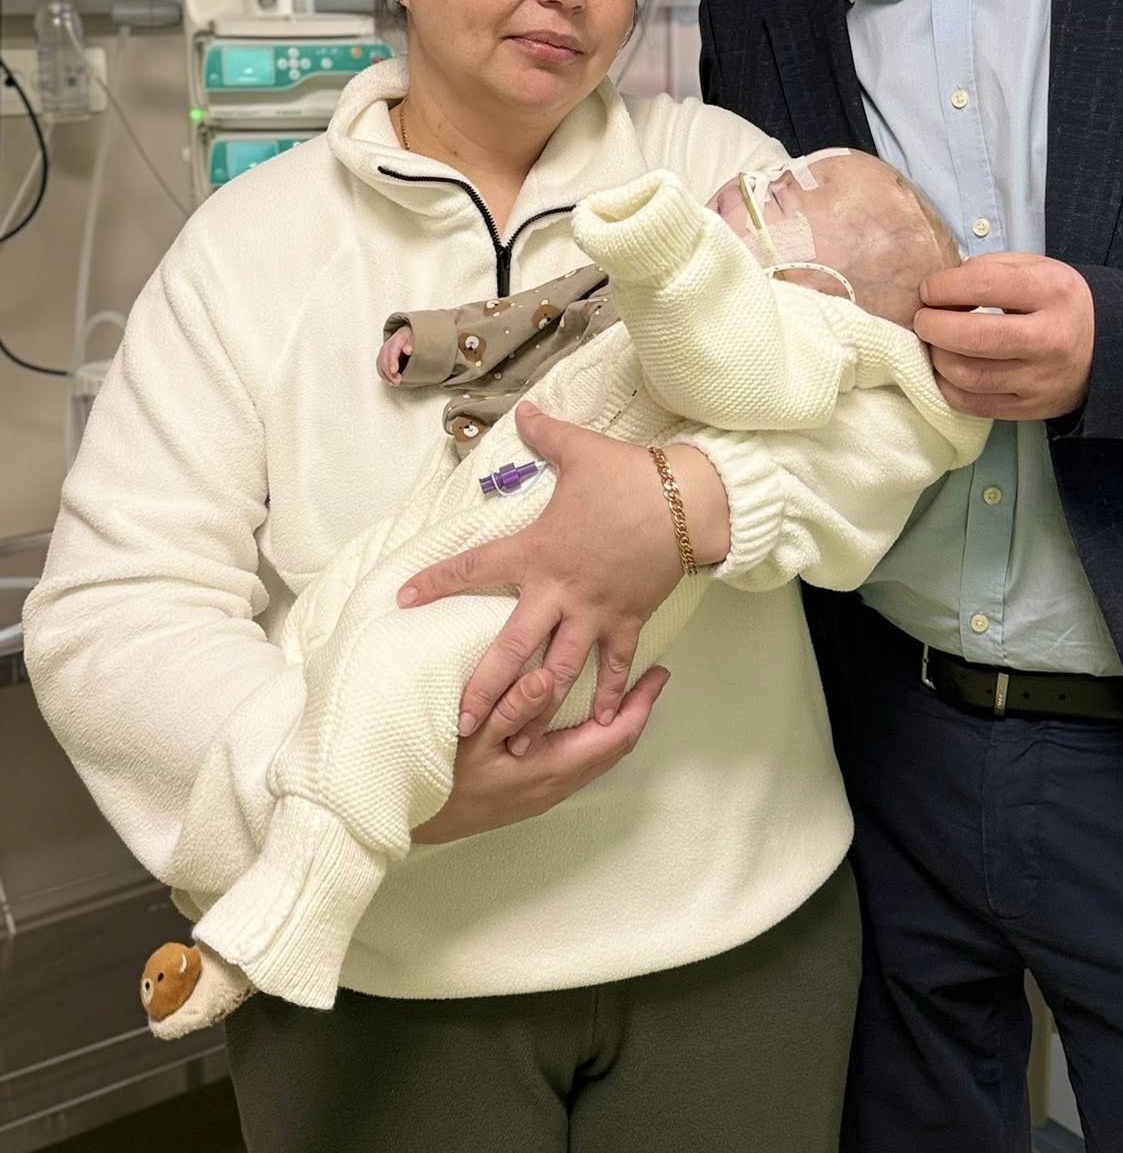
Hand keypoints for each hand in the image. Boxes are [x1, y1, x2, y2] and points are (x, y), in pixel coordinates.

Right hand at [377, 327, 412, 383]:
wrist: (411, 336)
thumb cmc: (416, 338)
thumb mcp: (418, 338)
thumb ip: (412, 343)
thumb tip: (408, 350)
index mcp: (399, 337)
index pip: (392, 348)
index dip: (392, 361)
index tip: (394, 371)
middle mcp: (389, 343)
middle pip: (384, 357)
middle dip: (389, 371)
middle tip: (397, 380)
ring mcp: (385, 350)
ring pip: (381, 363)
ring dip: (387, 375)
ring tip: (395, 383)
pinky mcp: (384, 357)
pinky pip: (380, 367)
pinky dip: (384, 375)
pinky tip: (390, 381)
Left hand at [398, 403, 727, 736]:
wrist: (686, 502)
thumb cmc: (627, 477)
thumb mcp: (580, 451)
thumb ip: (545, 435)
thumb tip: (523, 412)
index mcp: (537, 552)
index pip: (476, 568)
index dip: (438, 582)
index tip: (405, 599)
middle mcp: (559, 591)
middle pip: (512, 648)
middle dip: (485, 687)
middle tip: (460, 719)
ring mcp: (593, 612)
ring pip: (558, 670)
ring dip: (537, 706)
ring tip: (516, 741)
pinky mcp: (626, 620)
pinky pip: (613, 664)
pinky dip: (607, 693)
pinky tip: (597, 722)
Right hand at [411, 665, 669, 844]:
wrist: (414, 819)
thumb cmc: (443, 776)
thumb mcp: (473, 738)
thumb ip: (511, 707)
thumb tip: (548, 678)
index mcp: (551, 768)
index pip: (614, 735)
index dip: (640, 704)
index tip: (658, 673)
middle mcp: (556, 784)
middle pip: (614, 747)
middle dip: (636, 711)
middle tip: (651, 676)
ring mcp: (545, 791)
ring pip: (598, 755)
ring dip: (616, 723)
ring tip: (624, 691)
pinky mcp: (531, 791)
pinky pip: (579, 760)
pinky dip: (594, 735)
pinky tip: (582, 717)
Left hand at [913, 253, 1094, 421]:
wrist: (1105, 346)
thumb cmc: (1057, 302)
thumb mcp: (1036, 268)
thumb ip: (989, 269)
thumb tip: (940, 287)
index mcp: (1052, 293)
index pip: (984, 286)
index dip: (944, 287)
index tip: (929, 289)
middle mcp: (1050, 339)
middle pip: (974, 338)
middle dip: (933, 326)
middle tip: (923, 319)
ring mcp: (1040, 379)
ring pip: (968, 376)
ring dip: (938, 357)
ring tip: (936, 342)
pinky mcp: (1030, 408)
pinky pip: (973, 405)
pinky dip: (948, 386)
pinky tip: (948, 369)